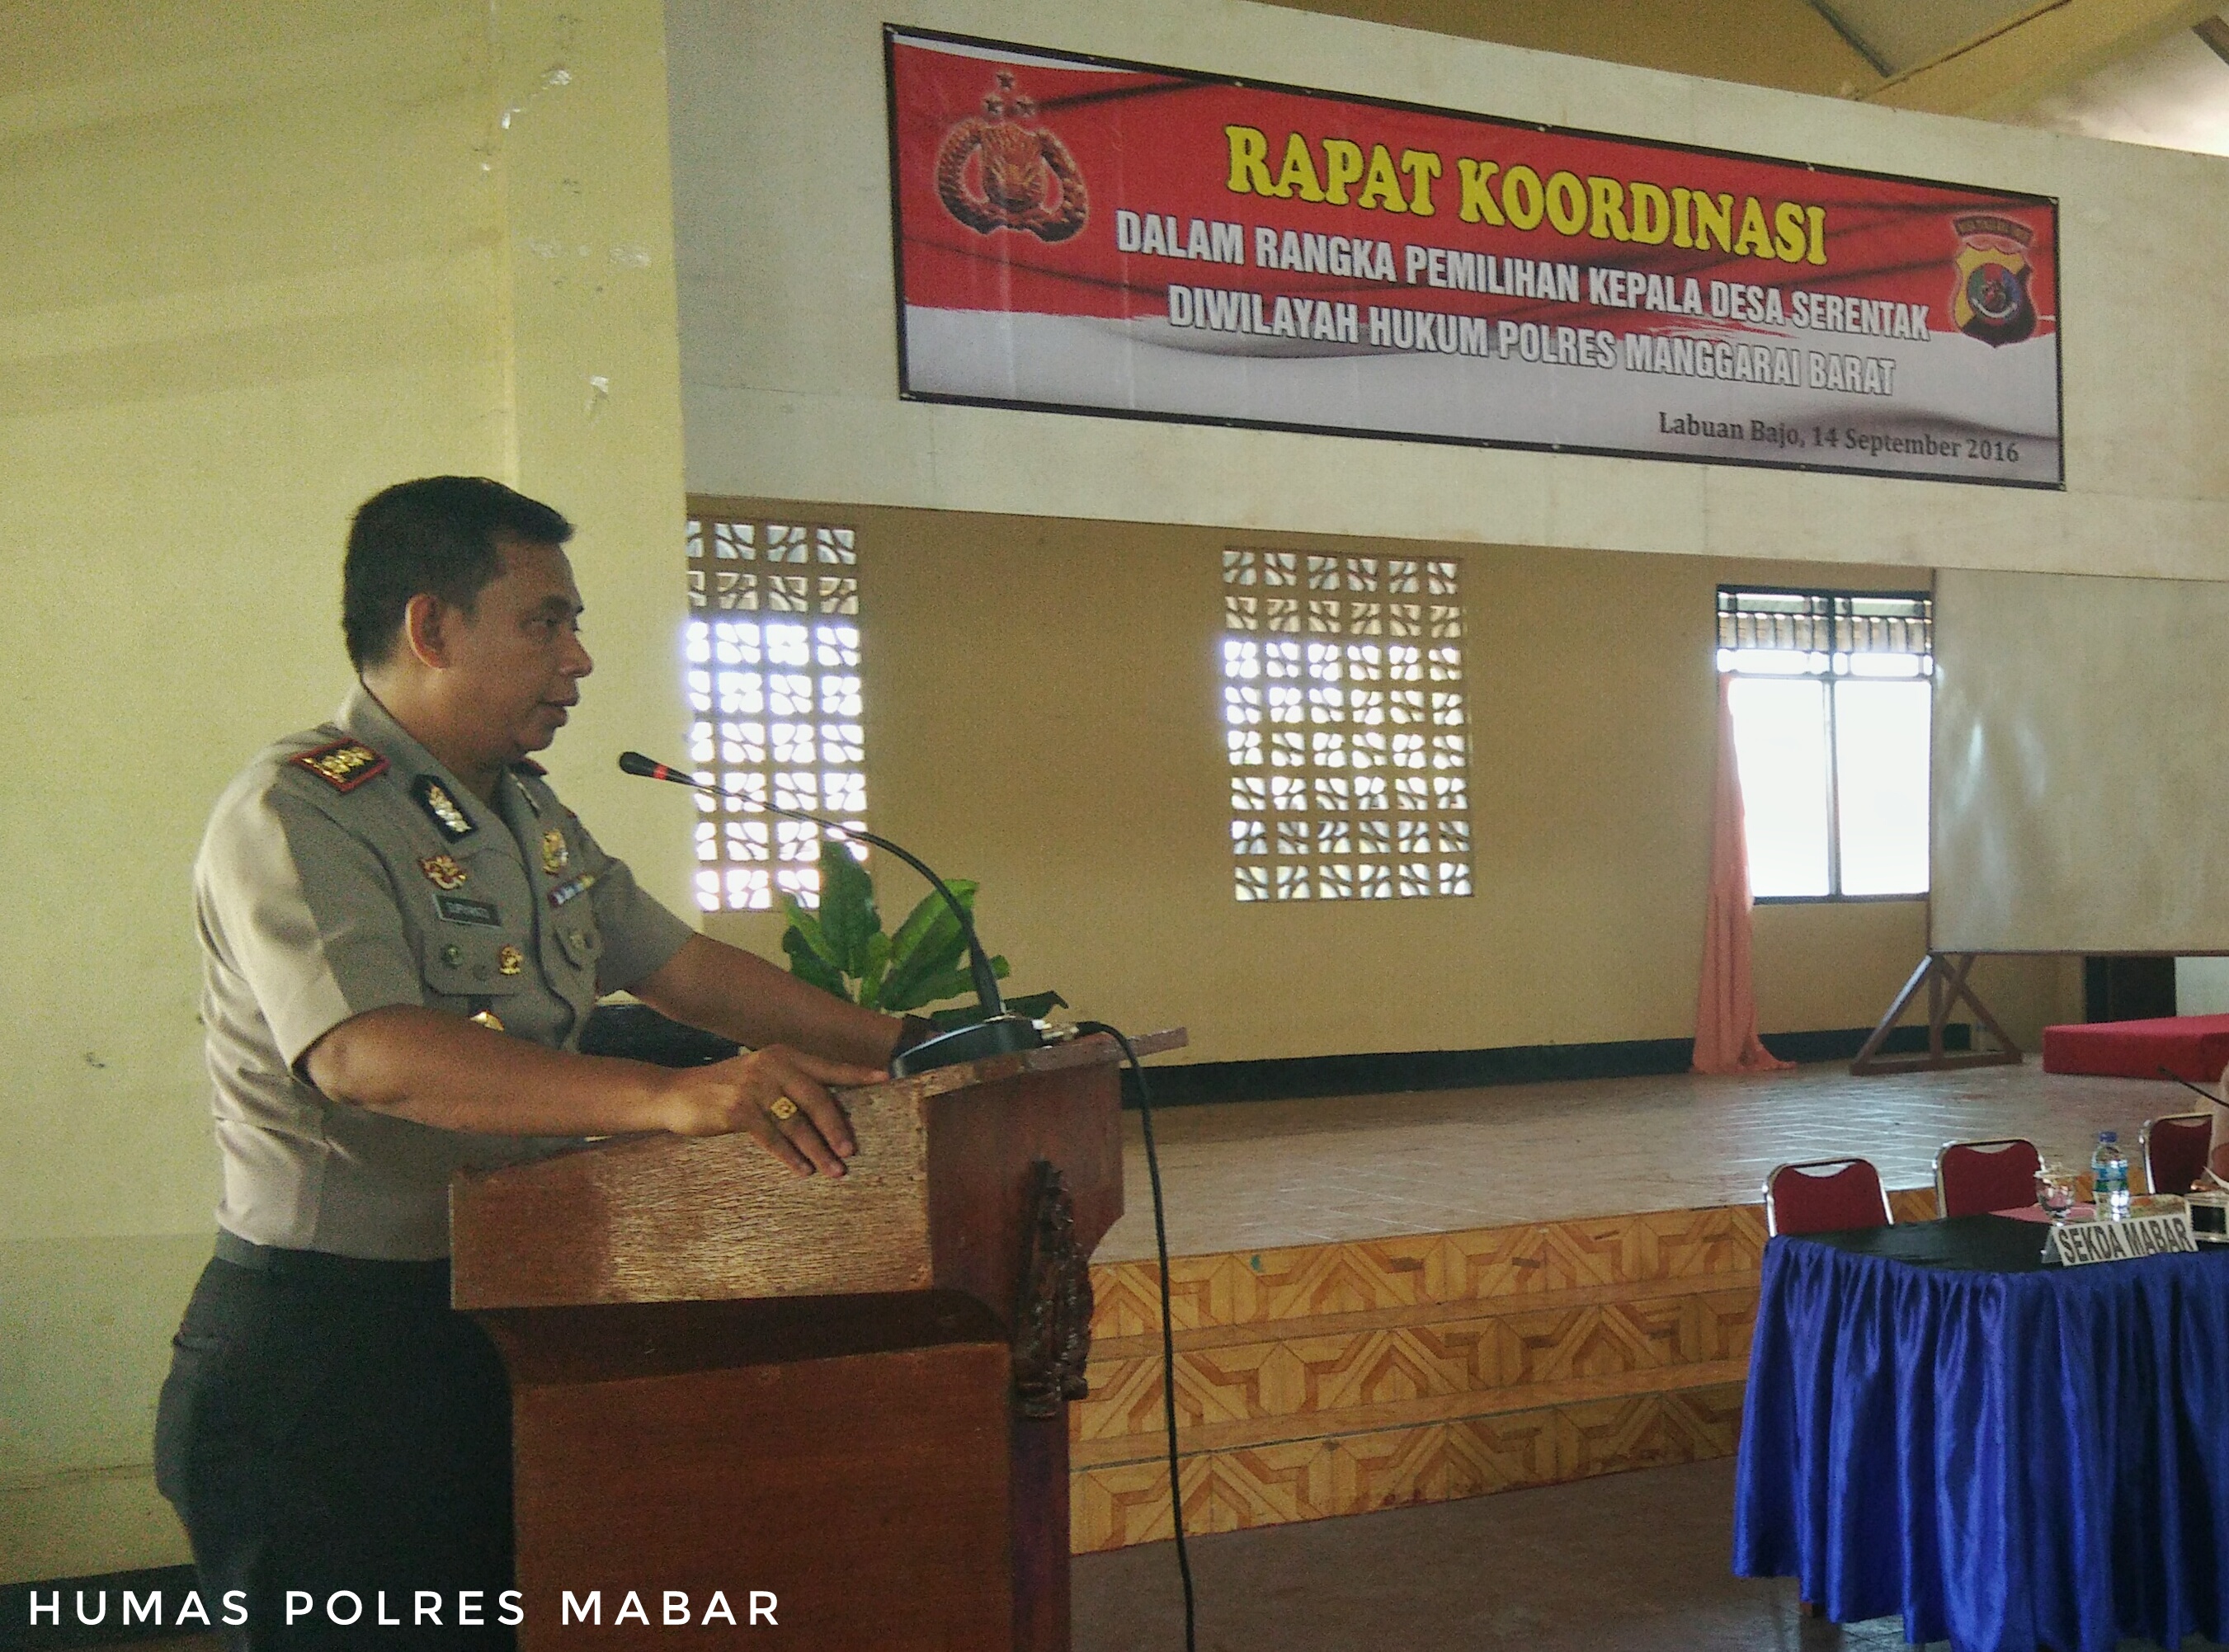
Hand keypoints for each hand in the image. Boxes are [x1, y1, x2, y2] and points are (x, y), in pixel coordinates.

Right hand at [658, 1046, 885, 1176]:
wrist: (677, 1094)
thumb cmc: (725, 1089)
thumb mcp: (759, 1076)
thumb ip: (790, 1085)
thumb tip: (831, 1112)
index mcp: (783, 1055)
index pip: (828, 1066)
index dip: (857, 1073)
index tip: (885, 1078)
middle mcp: (772, 1065)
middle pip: (818, 1098)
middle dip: (837, 1128)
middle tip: (852, 1151)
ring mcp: (755, 1087)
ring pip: (797, 1123)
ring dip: (818, 1150)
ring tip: (835, 1171)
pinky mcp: (738, 1110)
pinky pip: (773, 1138)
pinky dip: (790, 1157)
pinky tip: (802, 1170)